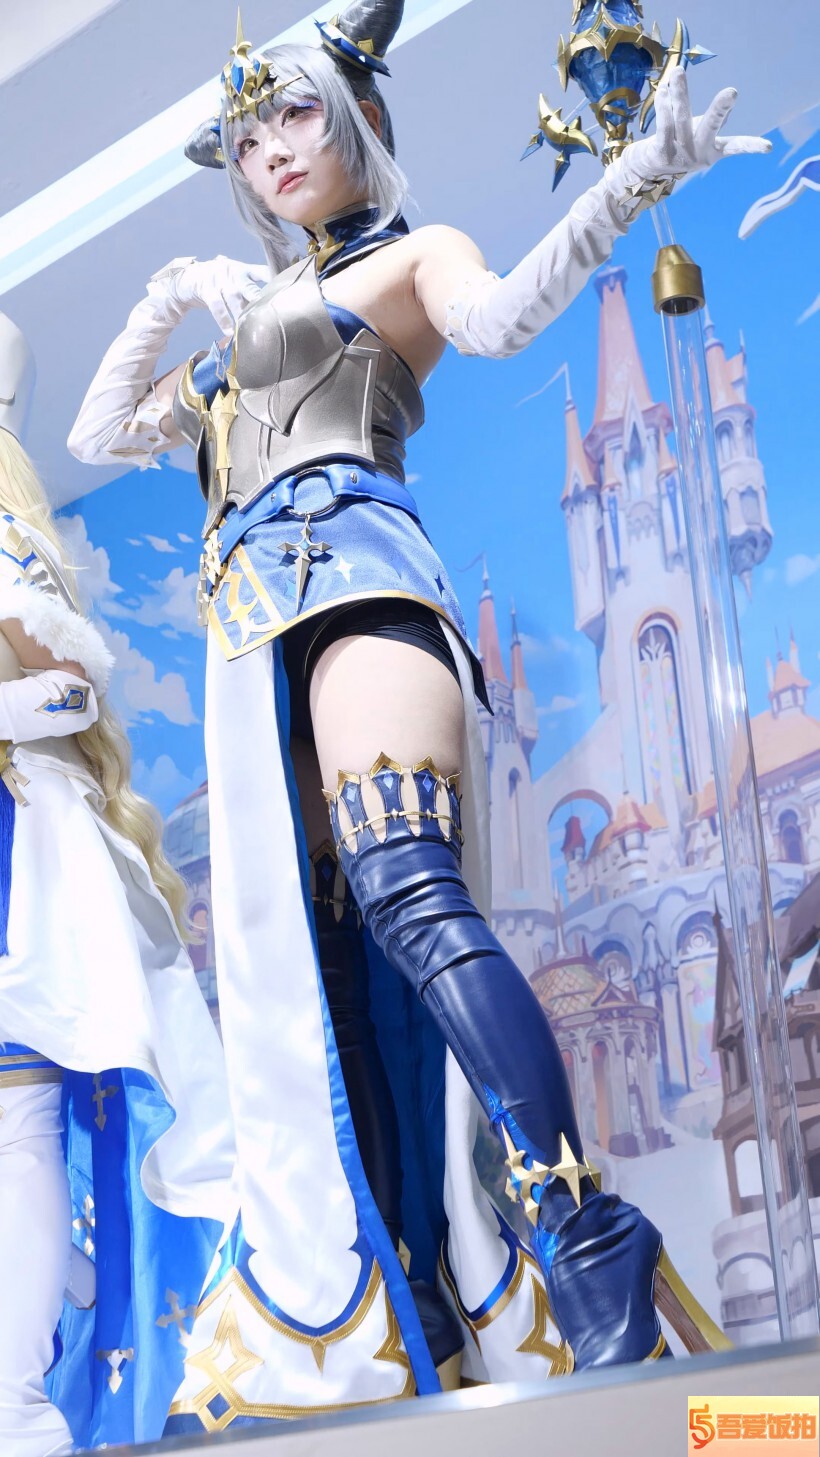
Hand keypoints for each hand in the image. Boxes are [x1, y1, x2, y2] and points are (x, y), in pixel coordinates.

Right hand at [147, 255, 269, 331]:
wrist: (188, 279)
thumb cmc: (219, 285)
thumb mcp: (235, 283)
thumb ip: (251, 292)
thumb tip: (271, 310)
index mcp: (244, 269)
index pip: (263, 272)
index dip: (274, 281)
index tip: (285, 291)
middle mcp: (233, 272)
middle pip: (249, 286)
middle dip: (259, 298)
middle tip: (269, 311)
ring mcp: (218, 278)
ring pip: (233, 298)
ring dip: (241, 314)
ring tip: (249, 328)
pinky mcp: (205, 287)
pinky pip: (216, 306)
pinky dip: (223, 319)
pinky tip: (229, 331)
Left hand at [606, 67, 770, 207]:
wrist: (646, 170)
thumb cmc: (679, 146)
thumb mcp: (698, 135)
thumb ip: (712, 122)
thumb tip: (729, 107)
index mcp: (712, 150)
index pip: (735, 147)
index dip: (751, 146)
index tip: (768, 147)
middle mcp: (698, 153)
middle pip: (710, 128)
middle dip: (720, 110)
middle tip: (732, 92)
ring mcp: (679, 155)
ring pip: (681, 119)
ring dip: (680, 93)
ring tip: (678, 71)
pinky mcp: (660, 154)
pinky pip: (663, 124)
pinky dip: (663, 104)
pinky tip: (662, 89)